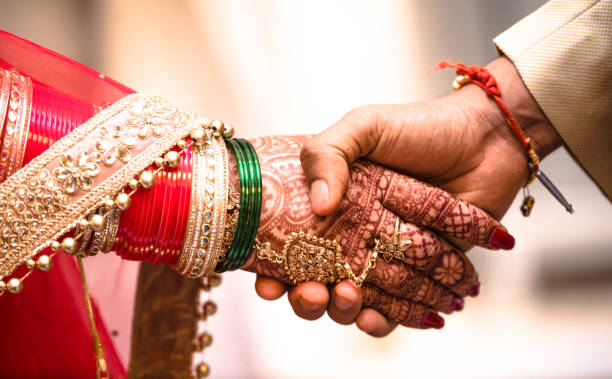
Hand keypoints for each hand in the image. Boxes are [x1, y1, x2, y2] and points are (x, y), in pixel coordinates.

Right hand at [283, 57, 562, 334]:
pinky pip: (395, 308)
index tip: (265, 280)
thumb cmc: (421, 127)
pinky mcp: (421, 274)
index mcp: (334, 205)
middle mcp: (354, 234)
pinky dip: (385, 320)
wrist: (487, 139)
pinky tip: (378, 318)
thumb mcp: (365, 126)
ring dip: (341, 311)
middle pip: (317, 281)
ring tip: (346, 299)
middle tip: (311, 293)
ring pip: (353, 300)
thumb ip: (329, 154)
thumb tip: (320, 207)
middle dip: (307, 298)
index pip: (292, 244)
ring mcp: (386, 257)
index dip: (273, 268)